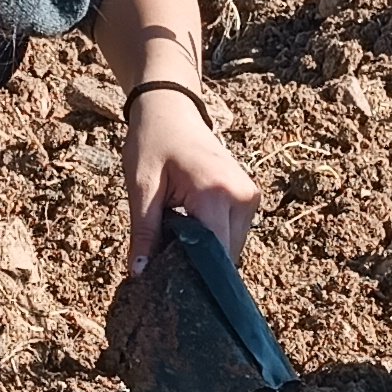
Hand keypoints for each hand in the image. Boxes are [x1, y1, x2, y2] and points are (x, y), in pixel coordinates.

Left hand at [125, 89, 260, 273]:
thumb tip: (141, 275)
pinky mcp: (249, 198)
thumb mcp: (141, 188)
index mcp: (217, 193)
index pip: (214, 253)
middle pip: (225, 255)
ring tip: (175, 235)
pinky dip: (212, 239)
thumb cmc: (152, 142)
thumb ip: (145, 233)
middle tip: (163, 259)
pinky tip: (188, 226)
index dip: (191, 272)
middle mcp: (243, 197)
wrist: (171, 110)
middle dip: (197, 264)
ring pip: (231, 248)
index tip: (166, 281)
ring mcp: (251, 197)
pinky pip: (233, 233)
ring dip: (205, 251)